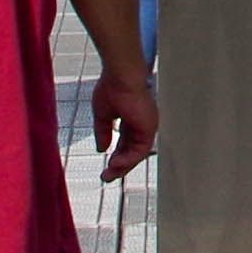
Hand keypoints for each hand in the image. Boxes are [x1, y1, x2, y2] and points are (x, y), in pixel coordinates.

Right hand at [93, 65, 158, 182]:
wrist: (120, 75)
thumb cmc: (112, 87)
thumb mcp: (103, 115)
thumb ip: (103, 132)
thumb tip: (102, 149)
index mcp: (132, 118)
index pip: (125, 143)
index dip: (116, 155)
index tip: (105, 167)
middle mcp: (142, 123)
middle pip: (132, 150)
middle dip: (120, 165)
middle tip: (107, 177)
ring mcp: (147, 126)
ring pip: (137, 153)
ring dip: (123, 165)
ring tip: (109, 173)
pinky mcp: (149, 128)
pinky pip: (140, 150)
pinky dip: (128, 159)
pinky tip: (115, 163)